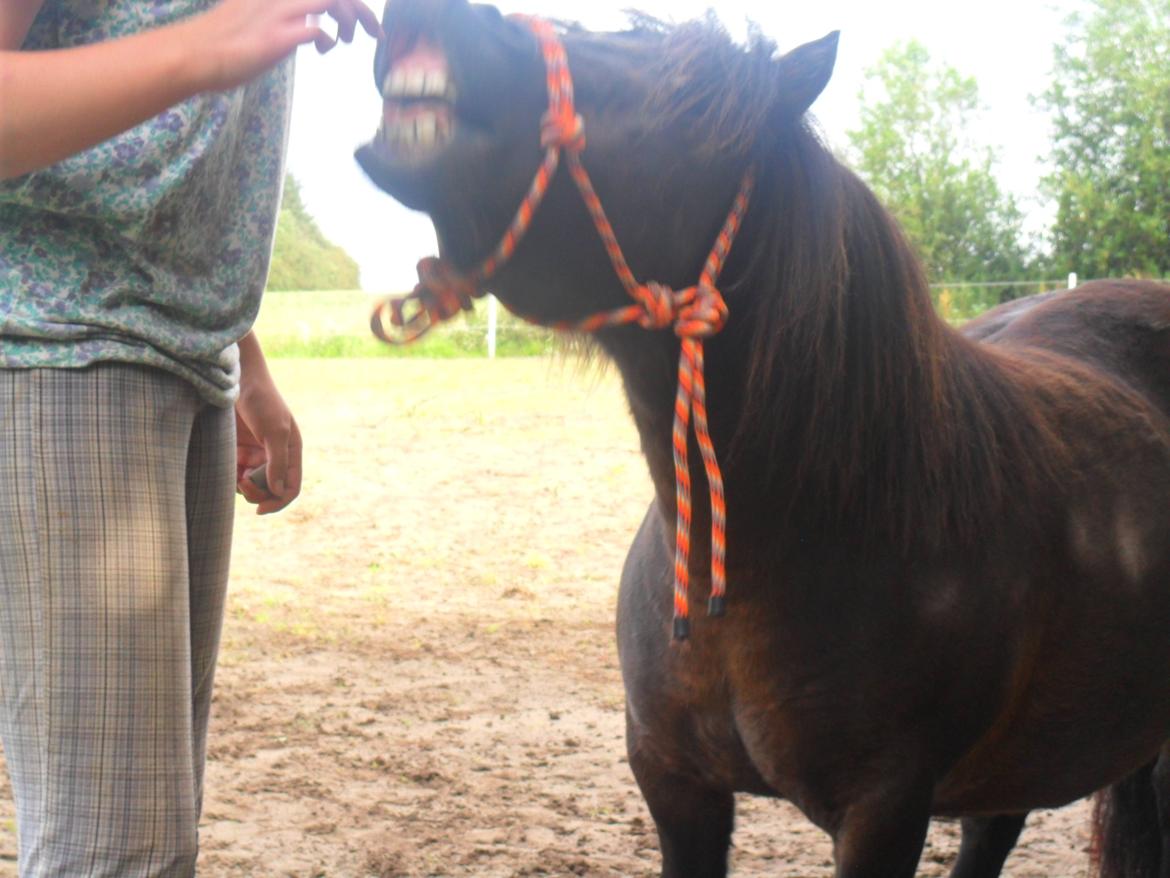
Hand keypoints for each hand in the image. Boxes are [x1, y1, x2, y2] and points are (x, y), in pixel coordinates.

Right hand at [185, 0, 381, 92]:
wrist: (192, 54)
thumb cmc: (222, 43)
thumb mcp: (257, 17)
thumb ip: (285, 15)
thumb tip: (310, 25)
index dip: (348, 2)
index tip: (362, 19)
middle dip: (361, 10)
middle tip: (375, 33)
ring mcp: (278, 12)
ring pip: (332, 1)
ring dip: (349, 21)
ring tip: (346, 41)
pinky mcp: (277, 36)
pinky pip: (318, 30)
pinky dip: (328, 40)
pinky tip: (323, 50)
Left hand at [235, 380, 302, 514]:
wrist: (237, 380)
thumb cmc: (262, 401)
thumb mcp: (275, 431)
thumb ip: (277, 462)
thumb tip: (279, 491)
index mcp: (291, 453)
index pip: (291, 487)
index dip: (278, 502)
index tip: (260, 509)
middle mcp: (274, 457)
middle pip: (270, 491)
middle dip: (258, 493)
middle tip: (243, 484)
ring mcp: (255, 455)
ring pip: (252, 486)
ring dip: (244, 488)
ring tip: (236, 476)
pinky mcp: (237, 451)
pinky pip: (235, 475)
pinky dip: (231, 478)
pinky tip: (228, 470)